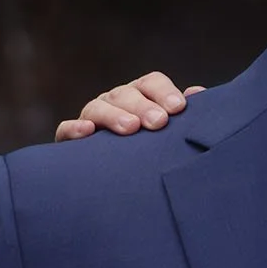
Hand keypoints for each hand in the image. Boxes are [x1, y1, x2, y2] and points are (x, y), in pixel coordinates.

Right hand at [55, 71, 202, 140]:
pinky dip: (75, 129)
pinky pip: (68, 130)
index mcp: (140, 97)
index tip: (178, 108)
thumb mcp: (168, 135)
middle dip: (143, 106)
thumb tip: (198, 94)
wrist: (117, 184)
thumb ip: (183, 118)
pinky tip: (88, 132)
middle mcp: (115, 103)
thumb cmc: (151, 153)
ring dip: (114, 116)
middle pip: (126, 94)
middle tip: (159, 122)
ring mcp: (91, 119)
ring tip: (131, 128)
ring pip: (97, 108)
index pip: (150, 83)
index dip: (163, 92)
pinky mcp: (71, 140)